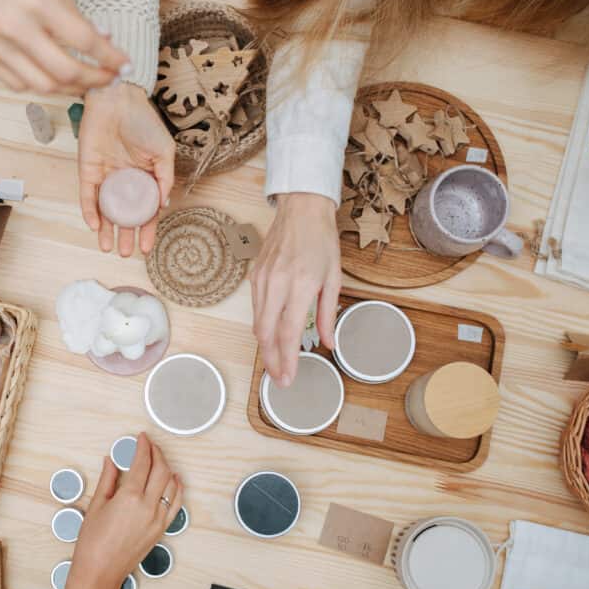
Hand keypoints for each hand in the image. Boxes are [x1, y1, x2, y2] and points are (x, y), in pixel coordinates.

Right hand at [0, 0, 127, 94]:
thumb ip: (72, 10)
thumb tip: (102, 38)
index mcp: (34, 0)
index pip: (84, 40)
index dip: (109, 57)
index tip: (123, 64)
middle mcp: (14, 27)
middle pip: (66, 71)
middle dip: (95, 79)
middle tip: (109, 79)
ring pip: (43, 85)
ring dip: (71, 89)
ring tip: (85, 83)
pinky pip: (18, 84)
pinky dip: (41, 85)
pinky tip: (53, 78)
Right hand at [53, 433, 182, 588]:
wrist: (100, 572)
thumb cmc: (93, 542)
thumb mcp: (96, 506)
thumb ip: (107, 480)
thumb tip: (111, 461)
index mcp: (129, 497)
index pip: (142, 463)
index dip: (143, 447)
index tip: (141, 438)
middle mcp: (148, 506)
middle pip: (160, 470)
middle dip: (157, 453)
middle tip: (150, 444)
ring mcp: (157, 518)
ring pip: (171, 484)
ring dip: (167, 468)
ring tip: (159, 459)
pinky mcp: (161, 529)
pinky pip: (176, 503)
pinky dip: (177, 488)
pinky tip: (174, 479)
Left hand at [79, 83, 175, 255]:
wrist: (118, 100)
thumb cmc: (143, 121)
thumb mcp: (163, 151)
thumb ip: (164, 178)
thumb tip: (162, 205)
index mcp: (145, 178)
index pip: (146, 210)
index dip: (146, 230)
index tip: (146, 248)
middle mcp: (125, 181)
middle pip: (124, 215)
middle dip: (125, 236)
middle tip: (125, 254)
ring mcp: (105, 177)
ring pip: (105, 210)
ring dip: (105, 230)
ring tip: (107, 248)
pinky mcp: (88, 171)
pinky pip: (88, 196)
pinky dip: (90, 211)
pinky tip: (94, 225)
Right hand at [251, 193, 341, 386]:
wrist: (301, 209)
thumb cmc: (320, 240)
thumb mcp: (333, 277)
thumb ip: (329, 313)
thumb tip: (328, 342)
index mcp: (299, 284)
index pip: (288, 332)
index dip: (287, 359)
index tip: (289, 377)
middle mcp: (276, 283)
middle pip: (266, 333)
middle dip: (271, 360)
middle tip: (279, 379)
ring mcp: (261, 279)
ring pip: (257, 323)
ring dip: (265, 346)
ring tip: (276, 363)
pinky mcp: (254, 275)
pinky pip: (255, 308)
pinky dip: (262, 326)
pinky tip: (271, 336)